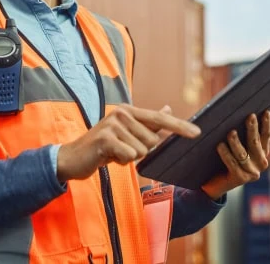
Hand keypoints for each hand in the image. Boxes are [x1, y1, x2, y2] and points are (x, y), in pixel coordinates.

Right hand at [57, 104, 200, 181]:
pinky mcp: (106, 138)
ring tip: (113, 153)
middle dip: (140, 151)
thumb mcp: (126, 133)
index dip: (179, 126)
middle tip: (121, 150)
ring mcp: (113, 124)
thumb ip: (147, 122)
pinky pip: (129, 156)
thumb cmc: (103, 147)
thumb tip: (168, 108)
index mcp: (129, 111)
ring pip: (141, 150)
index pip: (160, 118)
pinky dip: (121, 162)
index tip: (197, 133)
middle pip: (152, 141)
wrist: (72, 158)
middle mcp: (122, 113)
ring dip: (129, 157)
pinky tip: (107, 158)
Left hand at [201, 111, 269, 199]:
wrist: (215, 183)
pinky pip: (232, 163)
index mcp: (262, 152)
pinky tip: (220, 145)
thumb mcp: (235, 145)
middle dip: (253, 129)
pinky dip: (226, 154)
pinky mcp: (240, 179)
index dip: (267, 124)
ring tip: (231, 133)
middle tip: (250, 116)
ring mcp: (251, 172)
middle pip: (255, 143)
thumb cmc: (224, 158)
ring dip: (236, 143)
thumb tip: (236, 113)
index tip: (265, 112)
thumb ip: (239, 133)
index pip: (266, 136)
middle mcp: (260, 163)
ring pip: (243, 154)